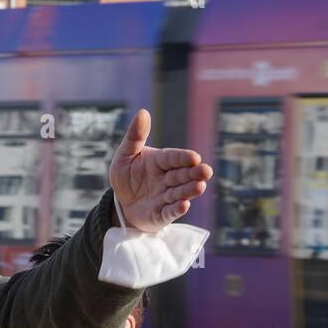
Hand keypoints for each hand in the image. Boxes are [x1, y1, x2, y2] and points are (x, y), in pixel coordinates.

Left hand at [108, 108, 212, 232]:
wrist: (121, 204)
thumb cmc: (126, 176)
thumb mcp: (125, 155)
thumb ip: (135, 136)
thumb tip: (143, 112)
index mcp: (160, 161)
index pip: (173, 158)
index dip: (183, 158)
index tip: (194, 157)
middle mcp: (167, 179)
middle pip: (182, 175)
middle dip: (194, 174)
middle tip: (206, 171)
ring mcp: (165, 197)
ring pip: (179, 193)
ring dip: (189, 190)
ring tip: (200, 186)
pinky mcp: (161, 214)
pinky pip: (169, 212)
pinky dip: (177, 209)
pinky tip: (184, 204)